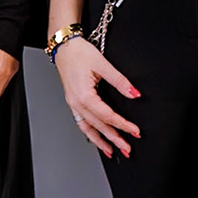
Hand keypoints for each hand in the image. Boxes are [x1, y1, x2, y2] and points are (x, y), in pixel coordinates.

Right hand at [53, 37, 142, 157]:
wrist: (63, 46)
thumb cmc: (79, 53)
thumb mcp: (103, 65)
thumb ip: (120, 81)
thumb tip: (134, 94)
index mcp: (84, 96)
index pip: (108, 116)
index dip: (123, 125)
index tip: (134, 131)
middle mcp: (77, 103)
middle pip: (98, 126)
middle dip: (114, 139)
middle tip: (127, 148)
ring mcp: (73, 103)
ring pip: (88, 128)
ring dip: (101, 141)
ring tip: (112, 151)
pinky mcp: (73, 101)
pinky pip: (81, 122)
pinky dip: (90, 133)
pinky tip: (96, 138)